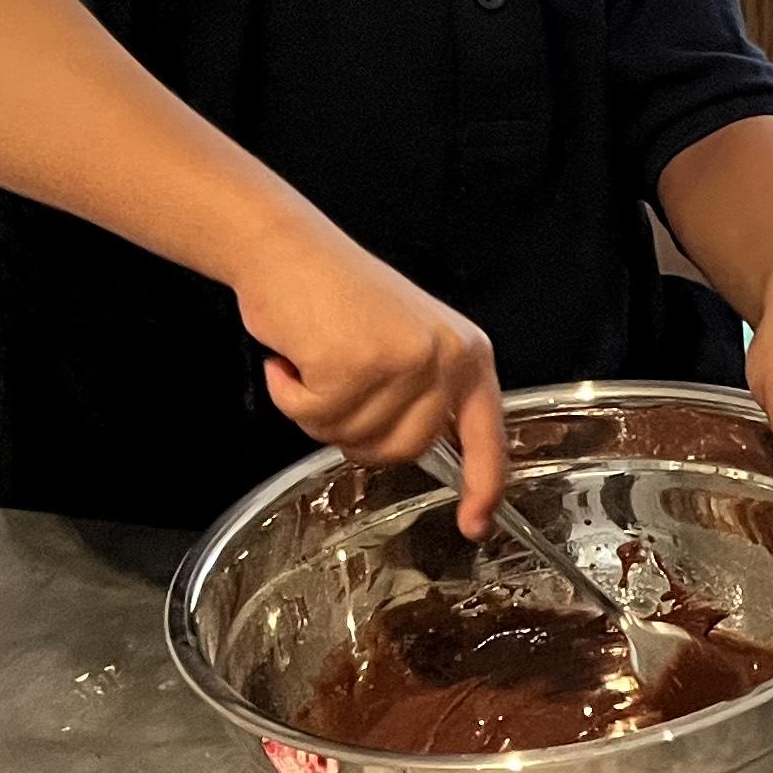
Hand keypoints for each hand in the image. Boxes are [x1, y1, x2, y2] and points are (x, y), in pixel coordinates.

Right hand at [229, 221, 506, 533]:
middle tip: (333, 385)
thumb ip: (424, 398)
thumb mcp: (407, 345)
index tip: (475, 524)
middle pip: (405, 451)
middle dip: (358, 434)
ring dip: (318, 413)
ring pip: (355, 440)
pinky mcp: (356, 364)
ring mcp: (403, 362)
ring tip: (315, 361)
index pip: (486, 436)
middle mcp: (445, 358)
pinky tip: (291, 357)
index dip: (483, 487)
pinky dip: (289, 396)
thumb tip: (430, 457)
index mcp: (467, 355)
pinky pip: (315, 419)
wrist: (286, 248)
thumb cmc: (336, 298)